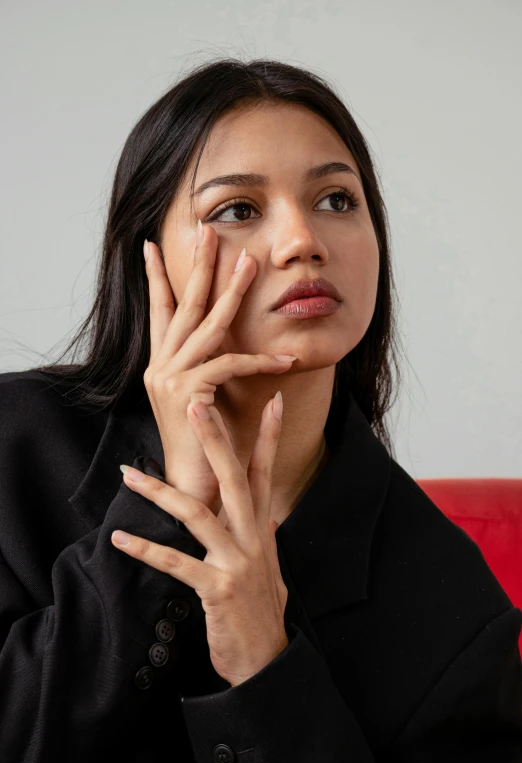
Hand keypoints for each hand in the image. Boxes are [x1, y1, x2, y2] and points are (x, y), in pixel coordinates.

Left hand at [111, 390, 289, 687]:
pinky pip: (175, 563)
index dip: (270, 436)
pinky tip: (119, 539)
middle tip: (197, 406)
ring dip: (159, 492)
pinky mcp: (216, 589)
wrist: (268, 661)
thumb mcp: (270, 565)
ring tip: (128, 474)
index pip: (265, 473)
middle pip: (235, 479)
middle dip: (215, 440)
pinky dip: (145, 550)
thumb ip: (266, 534)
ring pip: (196, 514)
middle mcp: (253, 538)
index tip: (273, 400)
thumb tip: (269, 512)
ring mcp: (236, 562)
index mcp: (263, 529)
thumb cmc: (262, 611)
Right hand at [143, 221, 295, 517]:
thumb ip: (209, 368)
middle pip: (182, 306)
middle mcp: (160, 367)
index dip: (157, 278)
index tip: (152, 245)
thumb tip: (226, 341)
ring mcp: (170, 379)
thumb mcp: (203, 399)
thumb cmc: (204, 445)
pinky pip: (229, 365)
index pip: (158, 312)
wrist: (192, 489)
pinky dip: (260, 360)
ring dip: (232, 293)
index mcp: (161, 366)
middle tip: (211, 231)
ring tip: (251, 263)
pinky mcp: (189, 395)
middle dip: (199, 267)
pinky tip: (286, 357)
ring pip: (206, 326)